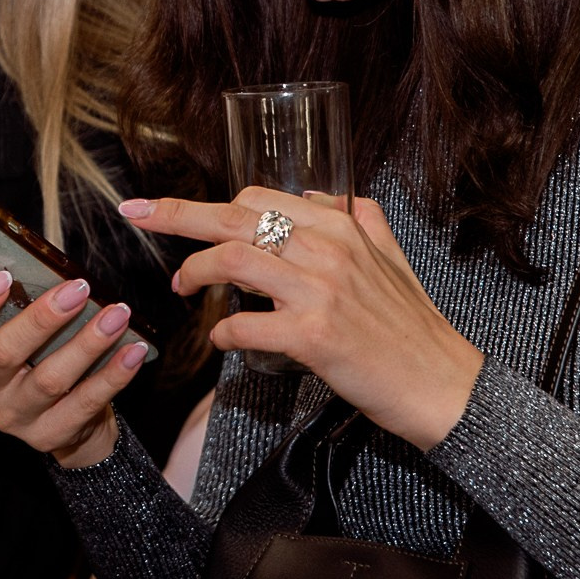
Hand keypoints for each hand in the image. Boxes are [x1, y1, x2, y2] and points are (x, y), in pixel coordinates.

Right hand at [0, 268, 150, 468]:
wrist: (62, 418)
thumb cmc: (36, 355)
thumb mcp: (16, 329)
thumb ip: (21, 301)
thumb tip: (53, 268)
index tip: (1, 276)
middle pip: (4, 353)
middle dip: (43, 318)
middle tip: (77, 289)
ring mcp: (13, 415)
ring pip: (49, 379)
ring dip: (87, 343)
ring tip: (117, 315)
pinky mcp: (48, 435)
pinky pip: (84, 403)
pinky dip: (113, 375)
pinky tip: (133, 351)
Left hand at [124, 188, 482, 450]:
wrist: (442, 383)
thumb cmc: (412, 326)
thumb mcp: (392, 257)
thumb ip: (361, 220)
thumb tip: (325, 195)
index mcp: (340, 227)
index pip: (257, 198)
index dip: (206, 202)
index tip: (168, 210)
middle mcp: (326, 250)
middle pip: (234, 218)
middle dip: (176, 215)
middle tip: (137, 215)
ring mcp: (319, 292)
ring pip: (233, 262)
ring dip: (195, 273)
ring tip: (182, 289)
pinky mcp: (313, 337)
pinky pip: (245, 326)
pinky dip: (221, 332)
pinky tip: (220, 339)